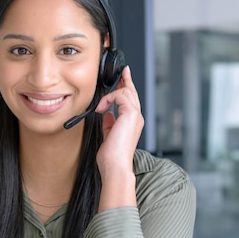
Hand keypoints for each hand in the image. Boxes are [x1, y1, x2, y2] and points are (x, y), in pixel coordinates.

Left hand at [94, 65, 143, 209]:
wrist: (115, 166)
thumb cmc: (112, 157)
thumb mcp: (108, 136)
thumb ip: (109, 124)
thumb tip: (107, 114)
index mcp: (132, 123)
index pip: (130, 101)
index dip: (126, 88)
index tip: (122, 79)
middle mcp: (136, 118)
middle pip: (132, 93)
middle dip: (126, 81)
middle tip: (123, 71)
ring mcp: (135, 116)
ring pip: (127, 92)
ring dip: (113, 93)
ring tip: (102, 103)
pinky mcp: (130, 114)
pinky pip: (121, 96)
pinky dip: (109, 99)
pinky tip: (101, 109)